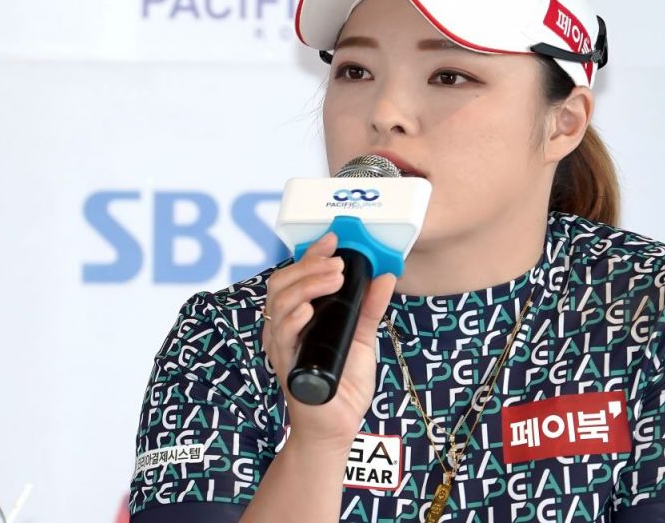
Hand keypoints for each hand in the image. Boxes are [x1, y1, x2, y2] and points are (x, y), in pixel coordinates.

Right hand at [261, 232, 396, 450]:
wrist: (337, 426)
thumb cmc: (344, 383)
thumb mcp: (362, 337)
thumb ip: (370, 308)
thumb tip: (385, 276)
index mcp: (299, 316)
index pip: (297, 275)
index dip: (311, 254)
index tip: (333, 239)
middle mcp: (285, 328)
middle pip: (282, 283)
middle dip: (309, 266)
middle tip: (339, 263)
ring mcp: (283, 347)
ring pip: (279, 304)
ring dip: (306, 285)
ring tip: (333, 277)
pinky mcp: (286, 367)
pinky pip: (281, 337)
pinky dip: (292, 319)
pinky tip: (307, 309)